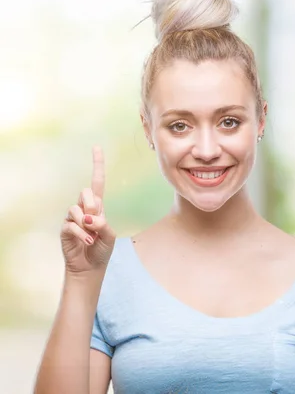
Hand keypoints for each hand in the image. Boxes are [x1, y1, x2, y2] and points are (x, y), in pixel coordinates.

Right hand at [60, 146, 115, 274]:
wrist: (91, 266)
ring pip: (76, 208)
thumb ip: (103, 223)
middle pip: (86, 192)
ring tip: (92, 236)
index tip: (96, 147)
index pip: (97, 182)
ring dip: (87, 224)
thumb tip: (90, 217)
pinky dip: (81, 234)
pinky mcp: (65, 228)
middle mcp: (84, 208)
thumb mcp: (109, 235)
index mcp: (98, 207)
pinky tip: (87, 241)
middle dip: (92, 206)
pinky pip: (71, 224)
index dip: (97, 165)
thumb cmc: (102, 248)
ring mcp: (73, 218)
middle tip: (96, 223)